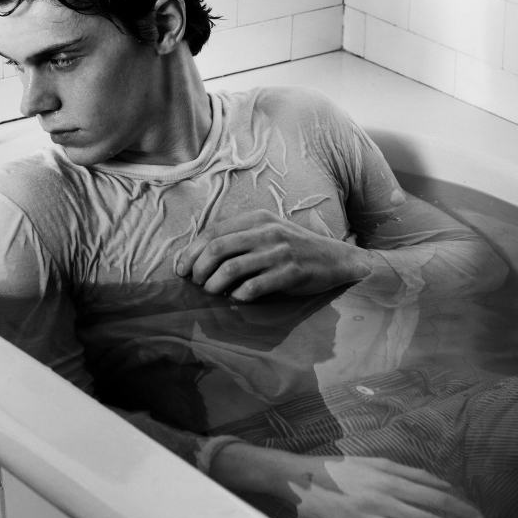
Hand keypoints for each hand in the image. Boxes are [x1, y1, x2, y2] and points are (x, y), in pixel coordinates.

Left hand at [176, 210, 370, 300]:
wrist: (336, 259)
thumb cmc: (294, 248)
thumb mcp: (267, 232)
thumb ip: (238, 239)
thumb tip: (198, 258)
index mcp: (256, 218)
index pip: (212, 233)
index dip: (191, 252)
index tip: (181, 270)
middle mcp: (266, 232)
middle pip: (216, 249)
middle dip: (198, 270)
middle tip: (196, 284)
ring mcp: (279, 252)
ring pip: (231, 269)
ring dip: (214, 285)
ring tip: (212, 292)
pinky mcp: (290, 273)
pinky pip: (254, 287)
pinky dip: (238, 296)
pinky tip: (237, 298)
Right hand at [290, 456, 487, 517]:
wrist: (301, 479)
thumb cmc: (339, 469)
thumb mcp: (372, 462)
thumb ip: (405, 471)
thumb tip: (438, 481)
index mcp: (387, 476)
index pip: (432, 492)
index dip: (458, 504)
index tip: (477, 514)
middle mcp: (382, 496)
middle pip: (429, 514)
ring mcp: (370, 517)